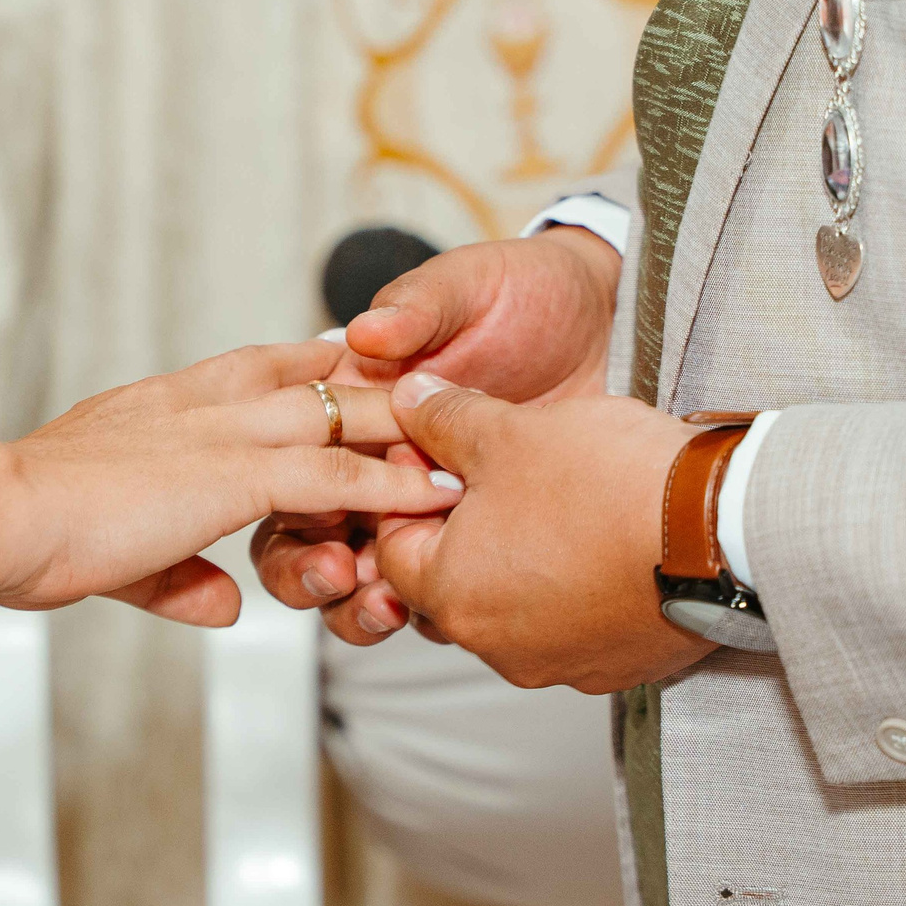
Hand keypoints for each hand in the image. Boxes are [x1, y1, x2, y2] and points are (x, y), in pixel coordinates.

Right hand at [0, 341, 462, 627]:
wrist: (2, 515)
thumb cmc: (29, 530)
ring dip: (402, 429)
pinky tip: (431, 493)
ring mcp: (227, 436)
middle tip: (434, 381)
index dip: (305, 365)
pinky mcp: (239, 478)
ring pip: (341, 419)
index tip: (344, 359)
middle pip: (314, 379)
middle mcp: (204, 406)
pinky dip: (387, 485)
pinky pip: (335, 476)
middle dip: (377, 382)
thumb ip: (179, 578)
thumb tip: (225, 606)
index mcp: (165, 406)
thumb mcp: (118, 559)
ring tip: (461, 435)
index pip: (255, 367)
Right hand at [260, 227, 620, 639]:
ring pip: (363, 580)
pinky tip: (440, 617)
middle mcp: (374, 463)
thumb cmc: (531, 294)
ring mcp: (423, 508)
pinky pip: (437, 595)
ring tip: (385, 609)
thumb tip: (365, 333)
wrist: (613, 328)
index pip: (294, 461)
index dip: (292, 496)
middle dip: (308, 569)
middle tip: (341, 575)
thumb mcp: (471, 287)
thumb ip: (420, 307)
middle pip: (308, 535)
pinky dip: (428, 614)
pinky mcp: (479, 540)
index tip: (319, 517)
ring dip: (359, 605)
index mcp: (353, 404)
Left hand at [279, 372, 705, 691]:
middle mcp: (497, 647)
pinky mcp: (616, 666)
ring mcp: (559, 663)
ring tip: (556, 500)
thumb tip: (407, 398)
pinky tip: (601, 538)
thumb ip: (443, 418)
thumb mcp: (510, 430)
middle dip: (463, 526)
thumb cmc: (608, 480)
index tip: (441, 448)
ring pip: (512, 604)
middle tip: (499, 472)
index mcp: (452, 596)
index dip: (410, 487)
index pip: (392, 546)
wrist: (726, 528)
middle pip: (450, 580)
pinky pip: (572, 624)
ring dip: (520, 558)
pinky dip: (574, 585)